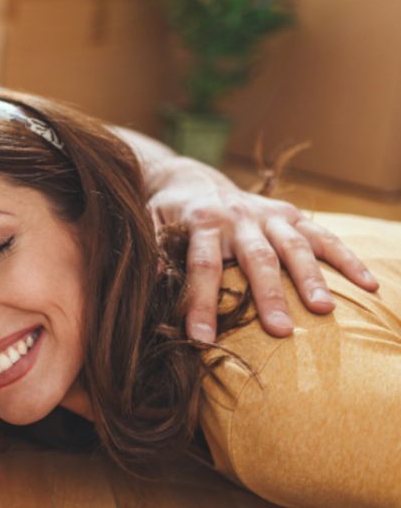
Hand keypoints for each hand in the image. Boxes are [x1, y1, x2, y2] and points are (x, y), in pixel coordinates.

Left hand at [149, 161, 378, 340]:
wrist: (191, 179)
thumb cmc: (168, 215)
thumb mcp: (149, 226)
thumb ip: (153, 252)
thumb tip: (153, 284)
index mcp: (200, 222)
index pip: (201, 266)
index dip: (200, 302)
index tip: (201, 338)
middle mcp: (238, 217)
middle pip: (256, 258)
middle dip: (268, 295)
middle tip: (281, 331)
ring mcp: (269, 214)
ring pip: (294, 246)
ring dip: (311, 278)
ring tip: (325, 311)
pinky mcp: (291, 214)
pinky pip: (324, 236)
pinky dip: (347, 259)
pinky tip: (368, 286)